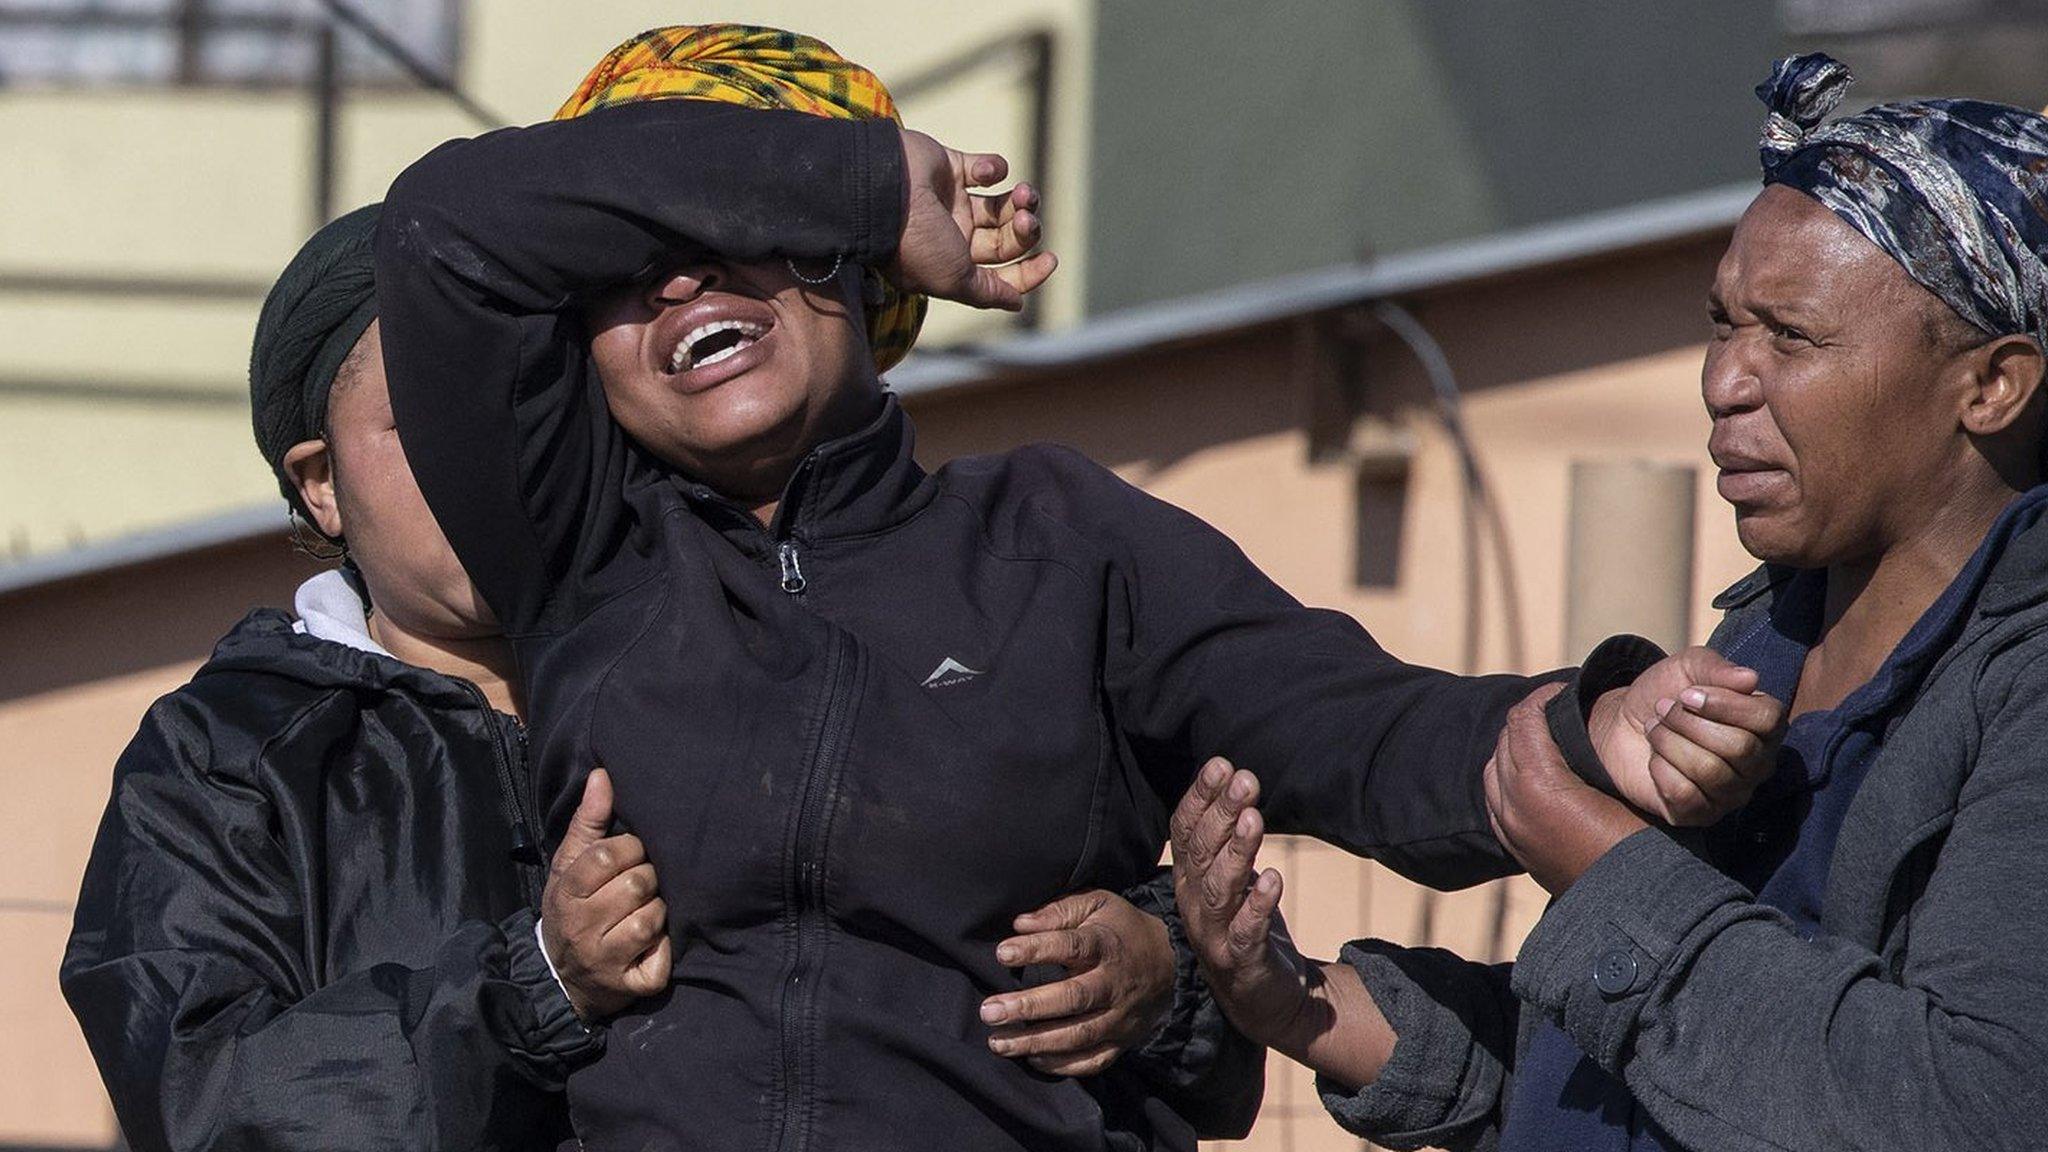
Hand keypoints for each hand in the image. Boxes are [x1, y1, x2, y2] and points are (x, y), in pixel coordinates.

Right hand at [539, 769, 671, 1021]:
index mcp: (567, 891)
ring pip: (652, 918)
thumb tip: (603, 774)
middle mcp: (581, 926)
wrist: (562, 979)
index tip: (632, 855)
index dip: (630, 850)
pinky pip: (661, 960)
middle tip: (641, 886)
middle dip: (647, 880)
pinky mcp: (629, 987)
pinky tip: (653, 946)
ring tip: (645, 913)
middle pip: (637, 884)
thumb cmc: (573, 908)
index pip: (607, 855)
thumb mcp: (570, 866)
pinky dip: (664, 950)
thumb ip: (588, 821)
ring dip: (658, 913)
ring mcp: (604, 959)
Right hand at [890, 129, 1056, 310]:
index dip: (1029, 272)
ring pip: (1001, 205)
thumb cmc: (915, 241)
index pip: (1000, 275)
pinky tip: (988, 172)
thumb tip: (1016, 304)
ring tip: (1023, 193)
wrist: (882, 189)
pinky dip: (994, 168)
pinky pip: (984, 168)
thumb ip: (986, 293)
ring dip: (1020, 201)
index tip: (1050, 260)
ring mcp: (950, 202)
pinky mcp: (948, 167)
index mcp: (952, 267)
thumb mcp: (953, 280)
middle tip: (1025, 220)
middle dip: (1025, 231)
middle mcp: (952, 237)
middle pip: (1005, 240)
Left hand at [978, 890, 1173, 1075]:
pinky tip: (1032, 1059)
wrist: (1172, 964)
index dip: (1037, 950)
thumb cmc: (1120, 930)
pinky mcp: (1122, 1042)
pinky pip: (1093, 1061)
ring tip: (998, 1042)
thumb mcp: (1098, 904)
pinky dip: (1063, 1066)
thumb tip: (1020, 924)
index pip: (1071, 946)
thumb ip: (1059, 911)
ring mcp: (1120, 1018)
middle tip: (990, 1011)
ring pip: (1079, 1036)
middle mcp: (1114, 985)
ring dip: (1037, 1042)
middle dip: (1029, 1007)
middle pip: (1073, 998)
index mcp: (1106, 945)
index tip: (1002, 953)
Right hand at [1168, 758, 1312, 1048]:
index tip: (1220, 764)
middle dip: (1221, 813)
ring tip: (1253, 818)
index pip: (1185, 831)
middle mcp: (1194, 904)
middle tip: (1244, 779)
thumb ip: (1227, 836)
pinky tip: (1273, 879)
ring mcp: (1215, 934)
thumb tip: (1233, 777)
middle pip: (1202, 853)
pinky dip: (1257, 906)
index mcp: (1189, 879)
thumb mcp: (1232, 877)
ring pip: (1219, 889)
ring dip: (1236, 852)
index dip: (1200, 798)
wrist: (1263, 999)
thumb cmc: (1246, 926)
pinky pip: (1246, 932)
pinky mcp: (1242, 962)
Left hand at [1487, 684, 1647, 893]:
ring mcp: (1509, 828)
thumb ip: (1591, 757)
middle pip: (1505, 742)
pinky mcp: (1515, 847)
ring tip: (1545, 741)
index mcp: (1537, 784)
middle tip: (1556, 712)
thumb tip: (1583, 730)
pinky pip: (1495, 800)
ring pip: (1494, 771)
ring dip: (1514, 750)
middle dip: (1527, 721)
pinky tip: (1533, 778)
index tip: (1562, 691)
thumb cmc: (1640, 844)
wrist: (1631, 909)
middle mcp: (1513, 804)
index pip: (1523, 721)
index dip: (1541, 699)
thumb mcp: (1621, 790)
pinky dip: (1507, 780)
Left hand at [1589, 647, 1783, 824]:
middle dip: (1688, 723)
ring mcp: (1731, 794)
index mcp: (1764, 726)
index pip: (1769, 719)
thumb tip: (1750, 679)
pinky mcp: (1700, 814)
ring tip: (1655, 730)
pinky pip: (1685, 795)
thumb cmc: (1665, 694)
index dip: (1725, 705)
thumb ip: (1716, 668)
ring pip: (1710, 772)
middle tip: (1664, 710)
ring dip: (1670, 743)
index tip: (1687, 694)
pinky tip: (1655, 760)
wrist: (1622, 724)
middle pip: (1739, 748)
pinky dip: (1660, 771)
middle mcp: (1757, 764)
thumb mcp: (1687, 667)